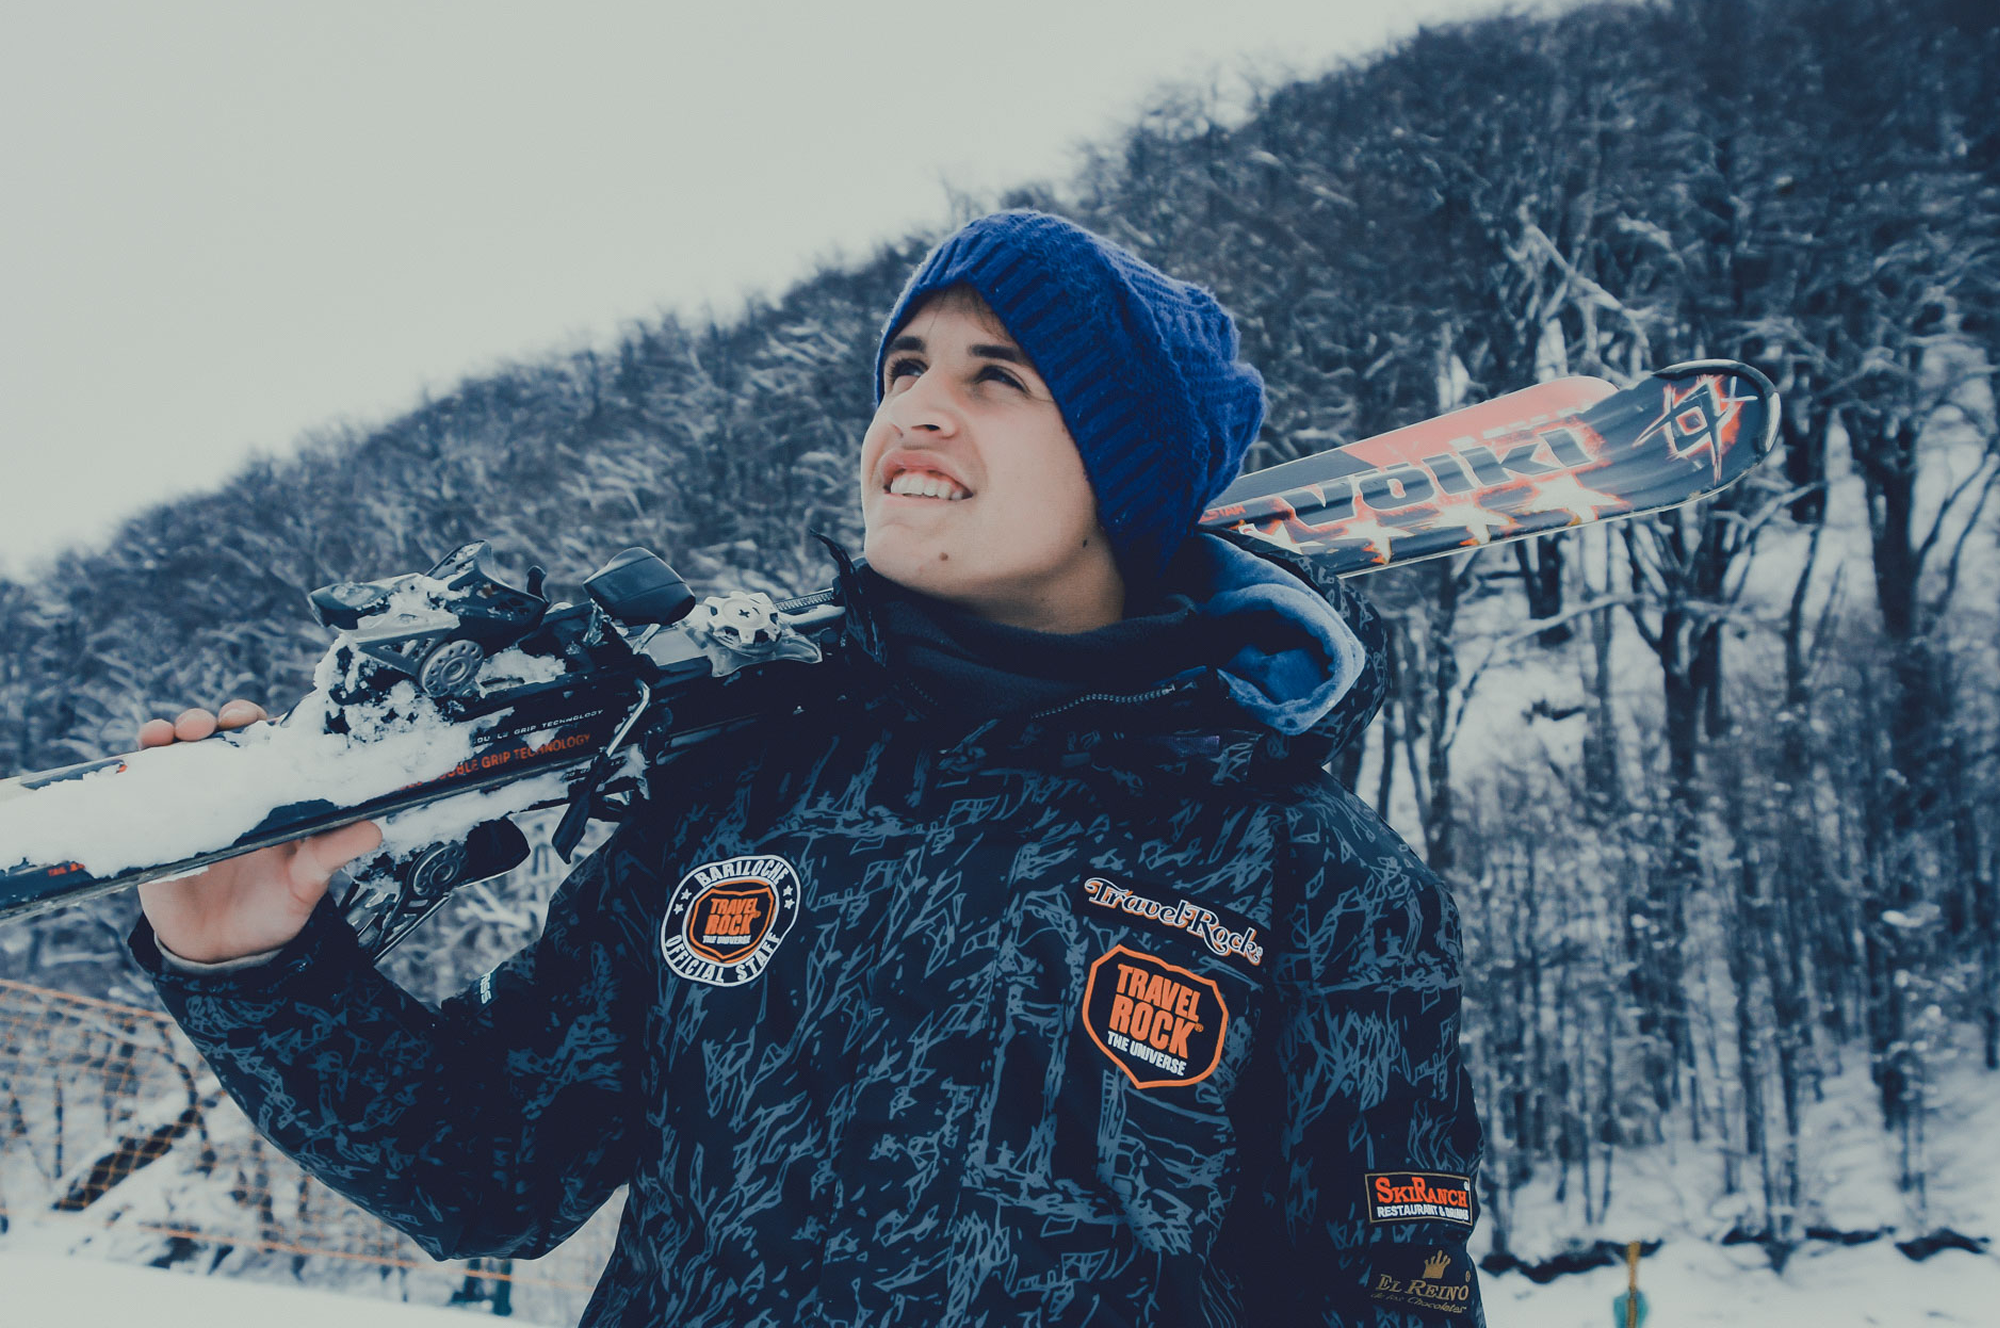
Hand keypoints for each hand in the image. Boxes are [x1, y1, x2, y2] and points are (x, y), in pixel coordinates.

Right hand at [134, 701, 381, 963]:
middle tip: (217, 724)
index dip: (259, 723)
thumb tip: (374, 829)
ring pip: (175, 753)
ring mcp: (188, 805)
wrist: (224, 955)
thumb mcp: (306, 881)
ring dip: (171, 733)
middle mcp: (229, 793)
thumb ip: (333, 853)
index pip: (265, 744)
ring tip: (172, 735)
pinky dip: (133, 768)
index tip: (256, 718)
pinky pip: (137, 790)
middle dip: (214, 721)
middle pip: (219, 739)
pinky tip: (135, 761)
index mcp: (270, 796)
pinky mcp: (154, 828)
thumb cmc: (273, 909)